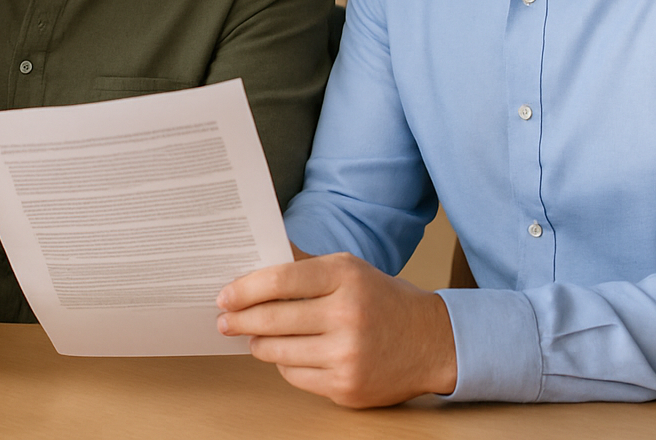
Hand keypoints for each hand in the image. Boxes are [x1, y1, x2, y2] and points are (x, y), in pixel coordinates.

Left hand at [215, 251, 457, 407]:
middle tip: (225, 320)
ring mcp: (347, 355)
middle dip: (239, 320)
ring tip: (254, 336)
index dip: (245, 289)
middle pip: (272, 319)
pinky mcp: (347, 386)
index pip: (280, 280)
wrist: (430, 341)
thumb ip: (303, 270)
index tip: (225, 296)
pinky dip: (285, 364)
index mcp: (345, 277)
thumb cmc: (381, 300)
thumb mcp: (349, 270)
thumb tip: (249, 276)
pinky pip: (295, 376)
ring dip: (259, 343)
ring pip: (278, 352)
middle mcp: (347, 315)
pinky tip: (288, 354)